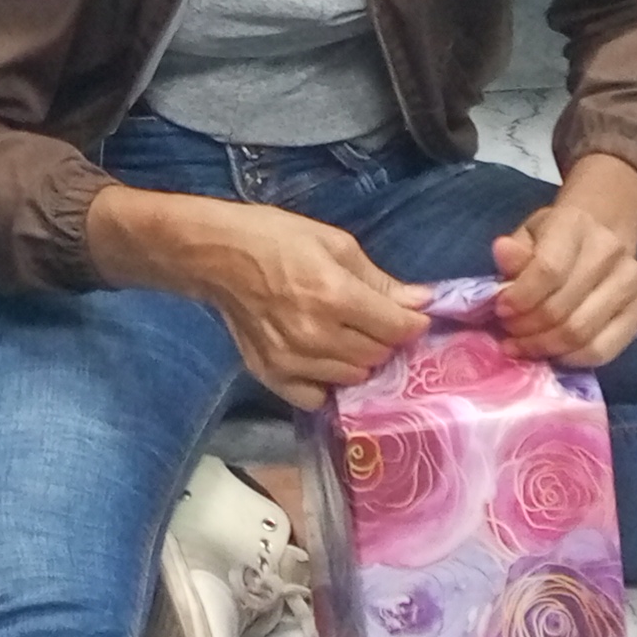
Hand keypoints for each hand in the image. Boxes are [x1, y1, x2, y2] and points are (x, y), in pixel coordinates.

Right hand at [90, 187, 425, 411]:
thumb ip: (379, 280)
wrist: (216, 256)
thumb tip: (421, 302)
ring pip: (353, 377)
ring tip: (345, 336)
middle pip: (378, 355)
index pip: (397, 328)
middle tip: (372, 320)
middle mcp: (316, 336)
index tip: (408, 314)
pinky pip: (316, 397)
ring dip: (358, 360)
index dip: (412, 321)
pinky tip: (322, 361)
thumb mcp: (335, 244)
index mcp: (334, 296)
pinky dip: (326, 383)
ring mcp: (292, 361)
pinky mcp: (271, 375)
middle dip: (385, 338)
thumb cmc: (277, 239)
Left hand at [492, 154, 636, 367]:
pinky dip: (572, 359)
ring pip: (582, 333)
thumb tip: (502, 251)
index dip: (521, 297)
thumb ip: (514, 252)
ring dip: (545, 347)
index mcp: (576, 224)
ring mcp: (631, 282)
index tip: (501, 310)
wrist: (602, 231)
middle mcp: (610, 251)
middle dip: (527, 329)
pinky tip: (553, 354)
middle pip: (563, 308)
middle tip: (509, 333)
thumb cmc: (554, 238)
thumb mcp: (527, 236)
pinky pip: (603, 350)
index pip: (549, 270)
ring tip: (524, 345)